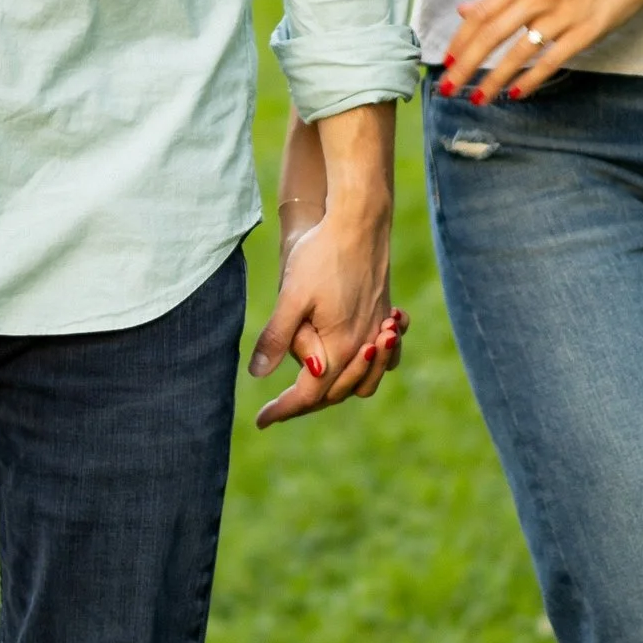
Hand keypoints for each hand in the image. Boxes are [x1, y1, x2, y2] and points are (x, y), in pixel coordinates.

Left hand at [249, 205, 406, 427]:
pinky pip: (383, 355)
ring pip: (363, 379)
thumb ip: (278, 337)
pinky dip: (371, 365)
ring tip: (313, 386)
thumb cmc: (322, 255)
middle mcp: (365, 345)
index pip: (309, 395)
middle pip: (335, 393)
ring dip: (340, 388)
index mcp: (340, 347)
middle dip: (307, 403)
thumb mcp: (292, 296)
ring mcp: (379, 331)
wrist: (358, 221)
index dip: (283, 410)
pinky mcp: (385, 314)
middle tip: (278, 407)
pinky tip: (356, 356)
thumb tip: (257, 375)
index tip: (261, 421)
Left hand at [440, 0, 642, 102]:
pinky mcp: (587, 31)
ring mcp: (564, 13)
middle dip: (466, 64)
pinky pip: (551, 61)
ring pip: (518, 52)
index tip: (446, 59)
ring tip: (476, 97)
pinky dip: (530, 79)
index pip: (483, 11)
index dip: (461, 38)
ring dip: (493, 79)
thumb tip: (467, 11)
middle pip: (492, 34)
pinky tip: (515, 93)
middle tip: (447, 87)